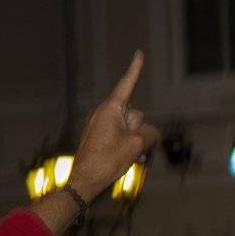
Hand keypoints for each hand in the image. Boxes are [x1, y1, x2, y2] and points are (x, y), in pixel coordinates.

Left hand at [64, 52, 160, 200]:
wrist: (84, 181)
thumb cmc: (106, 161)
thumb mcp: (137, 144)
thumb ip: (150, 132)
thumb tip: (148, 134)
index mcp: (110, 109)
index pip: (127, 84)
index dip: (135, 69)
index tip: (139, 54)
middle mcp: (103, 114)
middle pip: (135, 115)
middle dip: (139, 130)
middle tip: (128, 147)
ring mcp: (100, 126)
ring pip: (130, 129)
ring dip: (135, 143)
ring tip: (126, 158)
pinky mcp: (99, 138)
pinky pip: (122, 138)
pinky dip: (128, 148)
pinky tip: (128, 162)